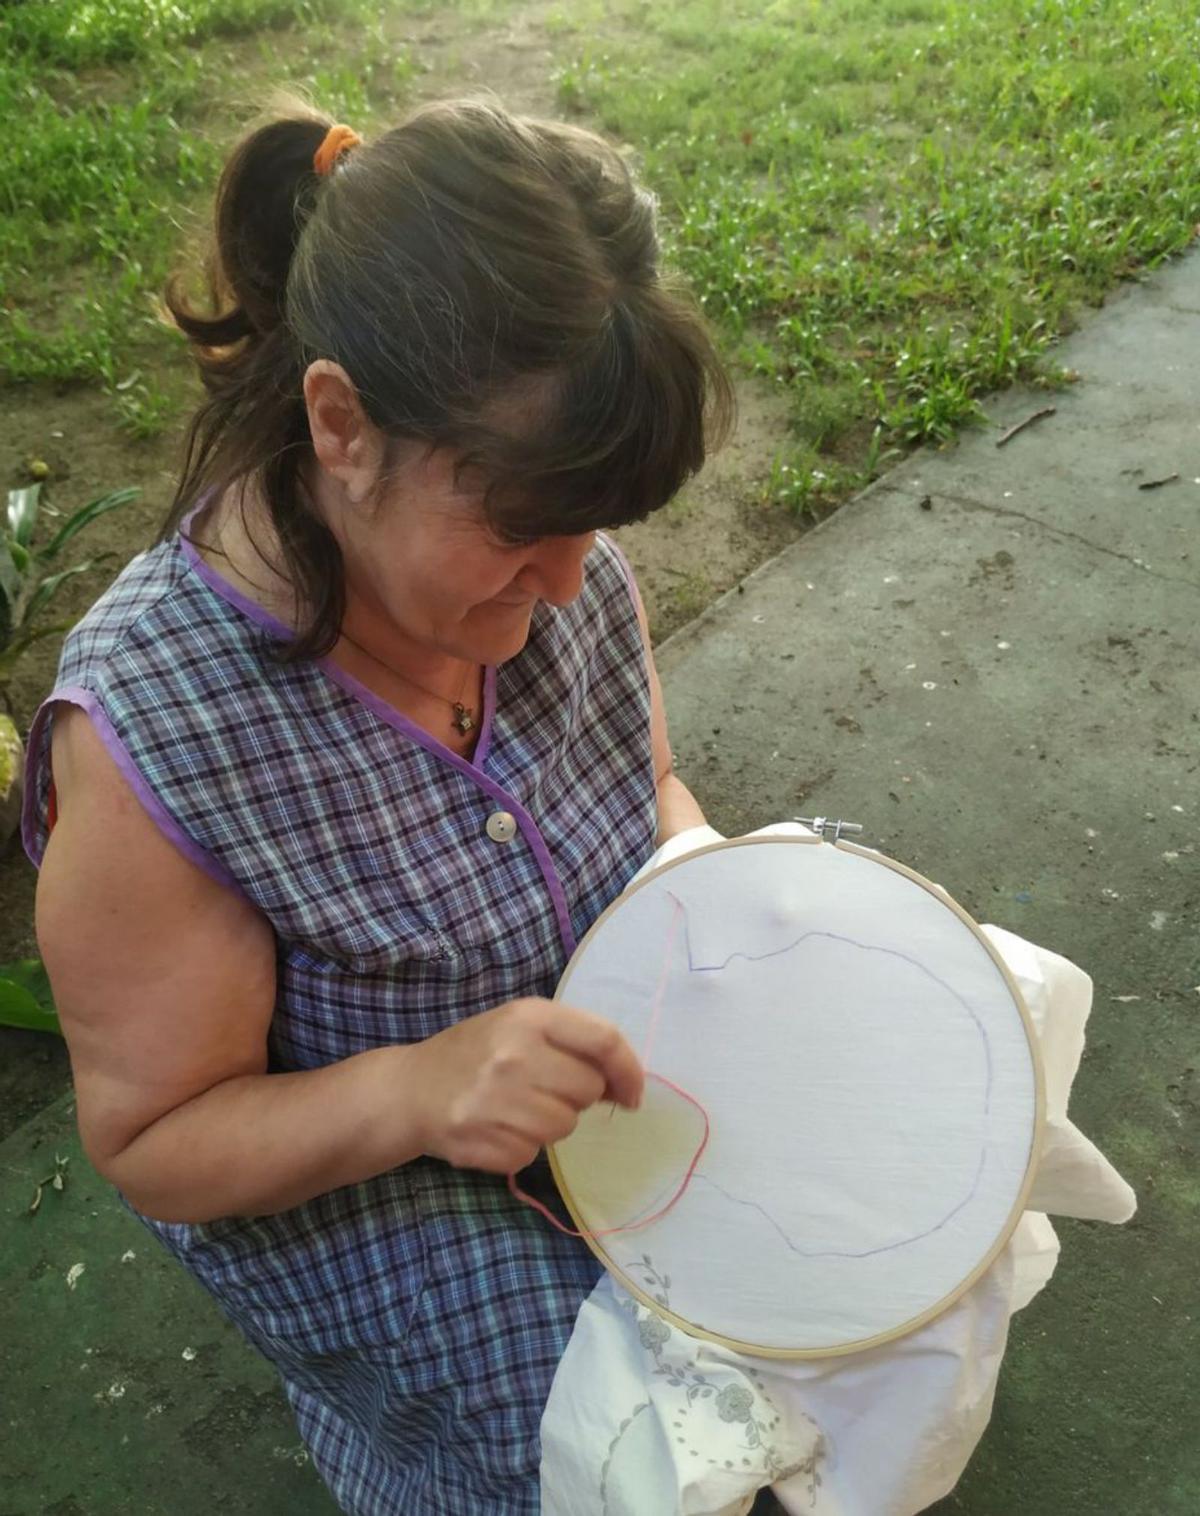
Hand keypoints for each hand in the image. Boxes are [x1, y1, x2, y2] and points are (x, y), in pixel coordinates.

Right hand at [410, 998, 643, 1173]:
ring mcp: (499, 1102)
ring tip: (513, 1106)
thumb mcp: (518, 1026)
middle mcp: (515, 1056)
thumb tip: (625, 1087)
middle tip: (543, 1088)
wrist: (409, 1091)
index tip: (633, 1093)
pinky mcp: (487, 1142)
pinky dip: (521, 1147)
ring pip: (564, 1126)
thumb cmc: (475, 1053)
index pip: (603, 1040)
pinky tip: (495, 1128)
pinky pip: (533, 1153)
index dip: (629, 1070)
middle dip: (576, 1095)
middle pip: (588, 1089)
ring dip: (548, 1123)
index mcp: (528, 1017)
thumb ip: (571, 1043)